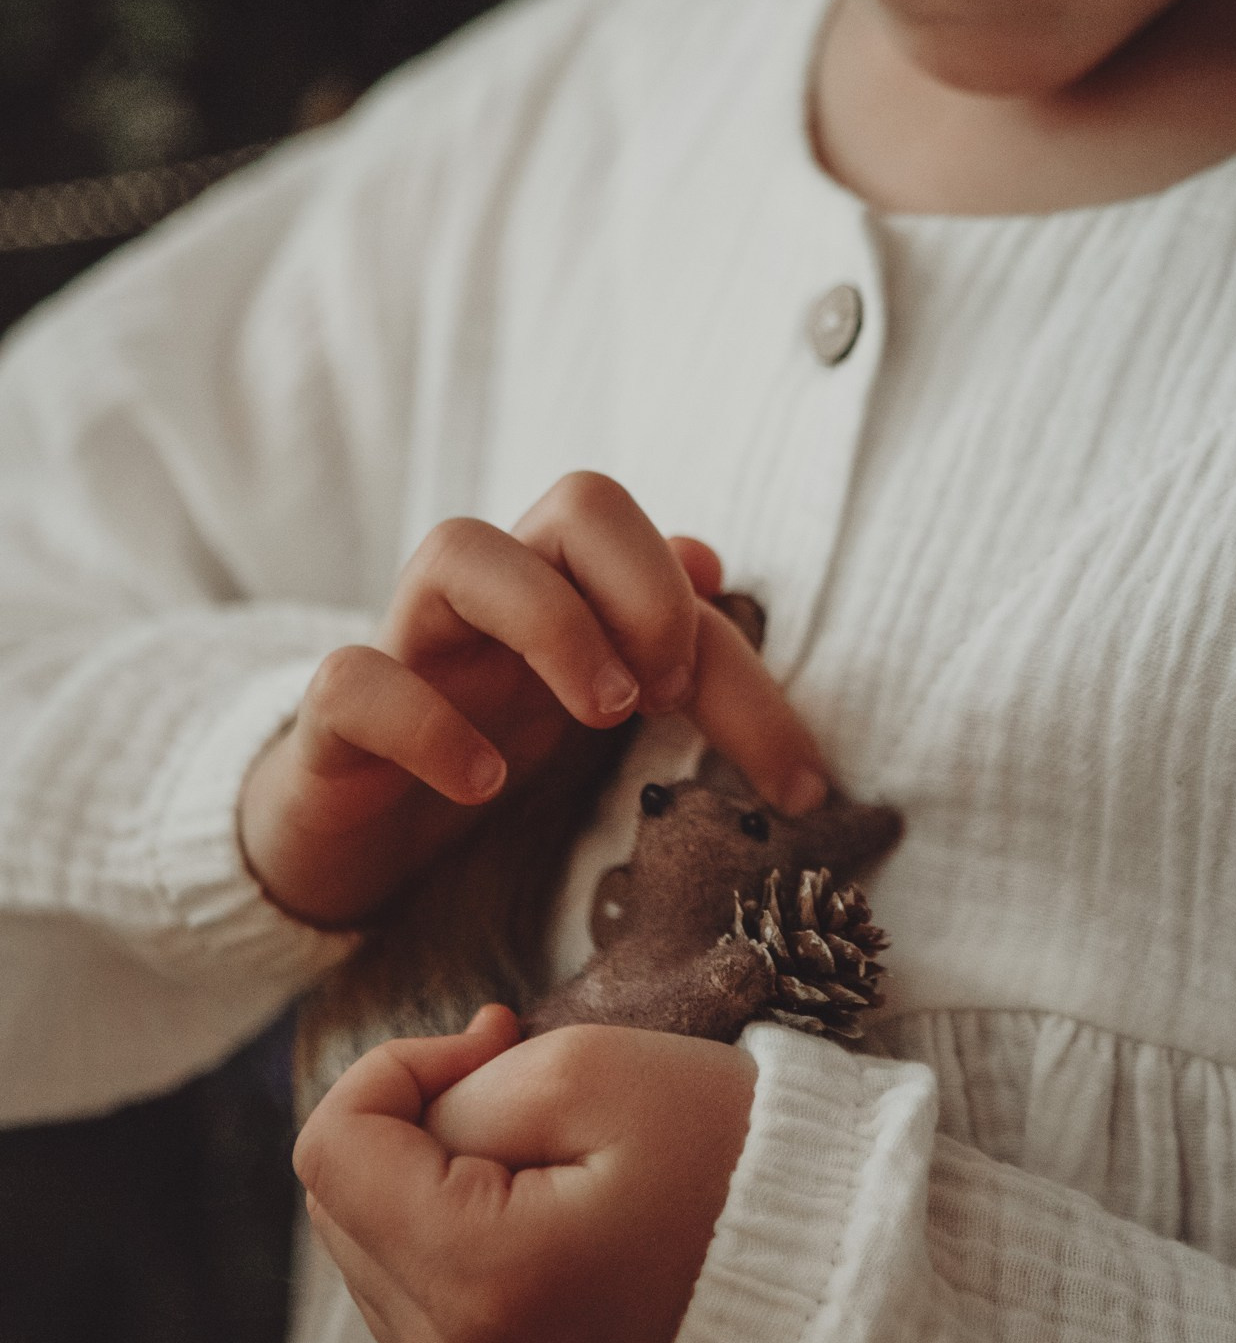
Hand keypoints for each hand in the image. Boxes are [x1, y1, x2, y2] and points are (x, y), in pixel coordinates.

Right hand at [238, 471, 822, 926]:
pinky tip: (480, 782)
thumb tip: (713, 559)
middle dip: (645, 584)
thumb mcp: (584, 713)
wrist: (344, 843)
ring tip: (602, 714)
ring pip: (457, 548)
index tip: (798, 783)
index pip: (678, 577)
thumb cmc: (479, 756)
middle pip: (581, 499)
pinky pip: (356, 678)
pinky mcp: (330, 718)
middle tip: (664, 694)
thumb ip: (662, 647)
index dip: (745, 669)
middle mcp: (494, 596)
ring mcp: (408, 645)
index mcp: (570, 593)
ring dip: (551, 622)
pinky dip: (425, 723)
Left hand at [294, 1006, 756, 1342]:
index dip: (393, 1070)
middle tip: (521, 1084)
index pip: (333, 1153)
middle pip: (344, 1216)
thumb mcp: (593, 1071)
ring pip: (380, 1274)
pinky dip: (468, 1266)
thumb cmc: (728, 1156)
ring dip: (437, 1201)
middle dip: (416, 1132)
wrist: (833, 1277)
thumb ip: (462, 1090)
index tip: (491, 1041)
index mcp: (483, 1284)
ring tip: (552, 1163)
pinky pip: (432, 1332)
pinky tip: (556, 1232)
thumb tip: (406, 1120)